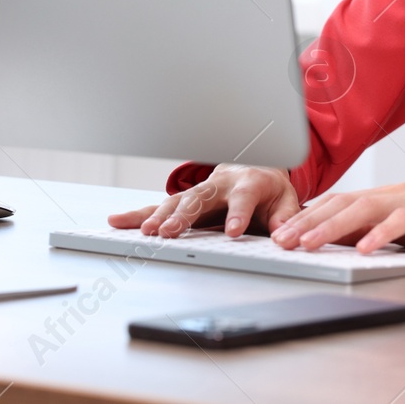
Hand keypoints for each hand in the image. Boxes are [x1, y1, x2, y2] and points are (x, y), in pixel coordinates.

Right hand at [107, 164, 299, 238]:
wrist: (256, 169)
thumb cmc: (269, 190)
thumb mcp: (286, 201)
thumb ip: (285, 217)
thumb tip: (283, 235)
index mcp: (249, 183)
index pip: (243, 197)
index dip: (239, 213)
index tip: (234, 232)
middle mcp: (220, 184)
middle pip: (200, 198)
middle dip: (184, 215)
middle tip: (170, 232)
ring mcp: (200, 191)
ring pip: (176, 201)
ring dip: (160, 216)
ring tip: (147, 232)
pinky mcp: (185, 200)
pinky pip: (159, 206)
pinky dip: (138, 214)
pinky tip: (118, 221)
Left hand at [269, 182, 404, 254]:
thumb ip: (381, 232)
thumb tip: (344, 243)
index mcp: (388, 196)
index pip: (340, 203)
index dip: (308, 217)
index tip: (282, 236)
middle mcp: (398, 192)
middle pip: (345, 202)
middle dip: (309, 221)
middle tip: (281, 240)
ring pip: (367, 208)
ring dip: (334, 227)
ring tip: (310, 244)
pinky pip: (404, 221)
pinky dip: (381, 233)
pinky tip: (363, 248)